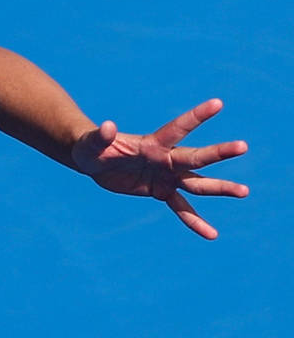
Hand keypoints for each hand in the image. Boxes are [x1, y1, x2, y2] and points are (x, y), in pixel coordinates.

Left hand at [71, 98, 248, 238]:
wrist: (94, 163)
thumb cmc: (92, 147)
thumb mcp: (92, 143)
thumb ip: (101, 136)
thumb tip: (107, 126)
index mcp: (152, 143)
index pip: (177, 128)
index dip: (196, 116)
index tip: (218, 103)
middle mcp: (165, 158)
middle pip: (195, 157)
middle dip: (219, 152)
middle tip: (243, 146)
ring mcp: (166, 176)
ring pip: (197, 183)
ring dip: (220, 188)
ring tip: (244, 192)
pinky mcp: (161, 192)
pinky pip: (181, 208)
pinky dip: (195, 221)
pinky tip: (211, 234)